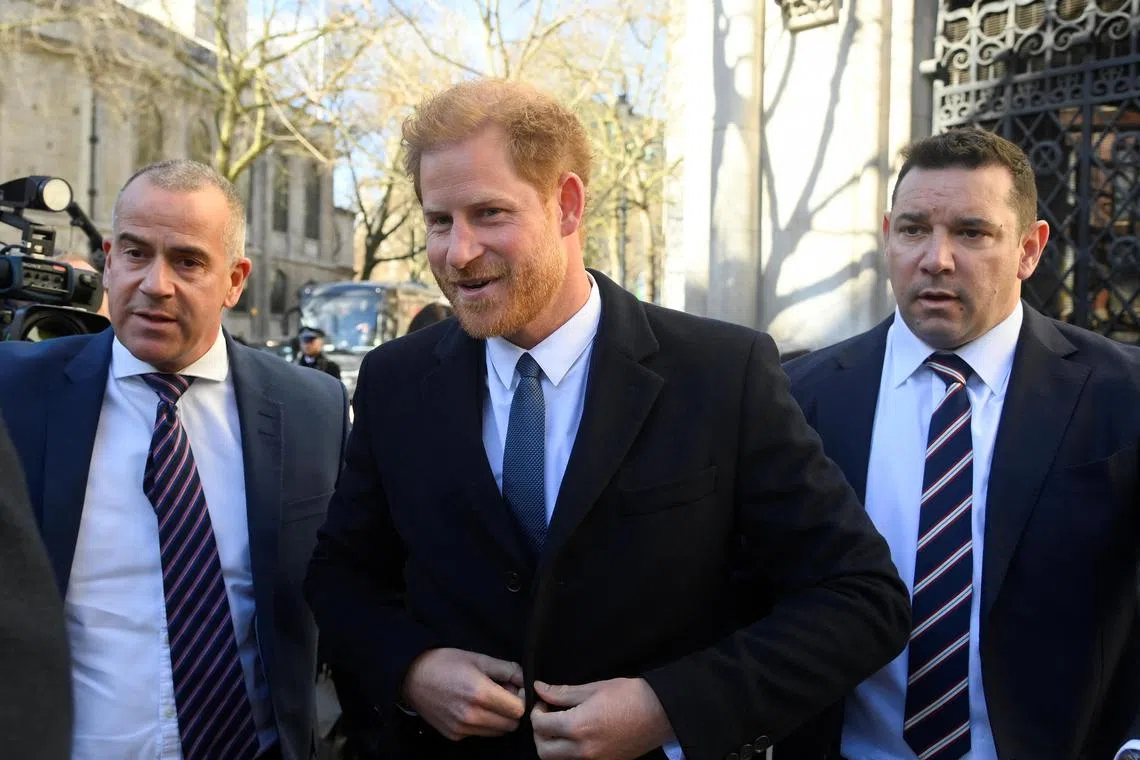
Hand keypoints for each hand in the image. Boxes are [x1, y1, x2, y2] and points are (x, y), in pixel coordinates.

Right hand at [401, 647, 524, 740]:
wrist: (412, 677)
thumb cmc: (445, 663)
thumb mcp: (478, 658)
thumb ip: (507, 669)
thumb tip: (525, 679)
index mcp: (480, 693)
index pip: (517, 710)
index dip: (521, 699)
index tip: (515, 689)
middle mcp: (472, 715)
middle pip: (510, 724)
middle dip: (512, 710)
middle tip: (502, 694)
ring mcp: (462, 728)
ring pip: (497, 732)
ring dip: (499, 719)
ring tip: (487, 701)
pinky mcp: (454, 735)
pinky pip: (480, 733)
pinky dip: (483, 723)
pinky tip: (473, 707)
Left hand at [531, 678, 674, 759]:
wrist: (661, 714)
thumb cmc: (630, 695)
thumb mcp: (594, 688)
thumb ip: (563, 692)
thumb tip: (540, 689)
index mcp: (578, 727)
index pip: (540, 726)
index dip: (536, 712)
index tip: (543, 702)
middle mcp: (582, 750)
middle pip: (543, 751)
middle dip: (539, 733)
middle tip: (548, 715)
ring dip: (551, 745)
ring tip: (561, 725)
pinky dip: (567, 752)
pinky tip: (575, 735)